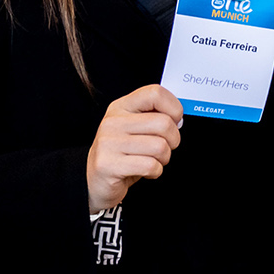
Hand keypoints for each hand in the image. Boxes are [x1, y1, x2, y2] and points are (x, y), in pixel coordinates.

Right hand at [86, 85, 184, 212]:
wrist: (95, 180)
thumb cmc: (124, 153)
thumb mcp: (136, 128)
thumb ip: (155, 117)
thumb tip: (178, 118)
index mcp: (121, 107)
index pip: (155, 93)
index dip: (174, 108)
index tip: (174, 121)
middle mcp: (113, 122)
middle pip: (164, 123)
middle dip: (173, 140)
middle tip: (164, 148)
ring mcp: (108, 143)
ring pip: (160, 146)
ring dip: (164, 158)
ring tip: (152, 160)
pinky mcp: (109, 165)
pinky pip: (151, 165)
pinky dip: (155, 172)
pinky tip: (144, 171)